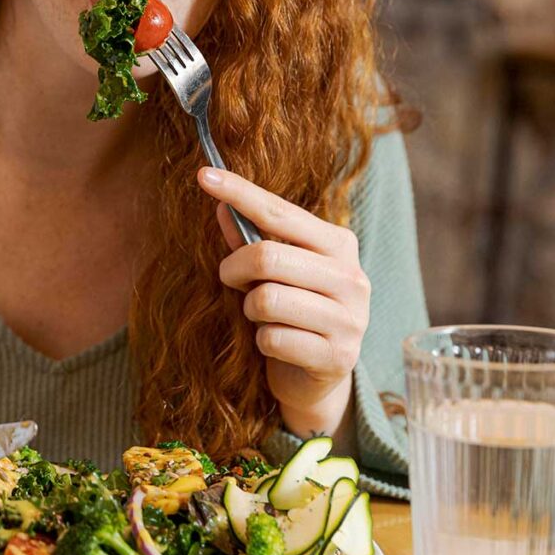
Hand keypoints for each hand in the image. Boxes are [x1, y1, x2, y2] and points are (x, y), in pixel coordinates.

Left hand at [197, 168, 370, 440]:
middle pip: (266, 256)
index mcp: (339, 244)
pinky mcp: (338, 356)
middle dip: (233, 269)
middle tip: (230, 280)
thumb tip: (219, 207)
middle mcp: (352, 276)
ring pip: (265, 300)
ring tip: (260, 316)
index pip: (279, 211)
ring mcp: (349, 318)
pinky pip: (272, 338)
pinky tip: (276, 345)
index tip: (203, 174)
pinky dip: (261, 342)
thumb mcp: (270, 274)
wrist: (316, 379)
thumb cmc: (291, 315)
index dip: (239, 192)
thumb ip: (249, 241)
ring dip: (249, 310)